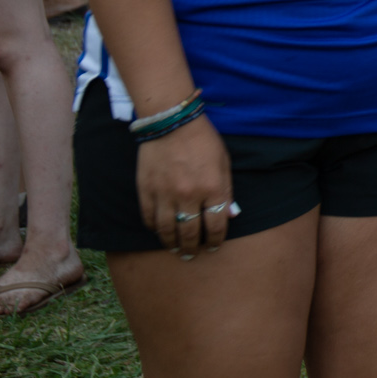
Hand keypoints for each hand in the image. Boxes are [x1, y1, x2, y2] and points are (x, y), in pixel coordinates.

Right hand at [136, 116, 232, 257]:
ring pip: (167, 230)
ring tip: (175, 249)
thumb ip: (227, 191)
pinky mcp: (146, 190)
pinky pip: (148, 218)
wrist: (172, 123)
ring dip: (171, 243)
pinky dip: (153, 228)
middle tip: (192, 254)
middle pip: (190, 232)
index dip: (215, 240)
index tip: (213, 246)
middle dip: (192, 247)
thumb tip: (230, 216)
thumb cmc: (204, 141)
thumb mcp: (224, 163)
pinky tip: (159, 231)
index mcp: (212, 188)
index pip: (215, 225)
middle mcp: (188, 195)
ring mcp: (165, 194)